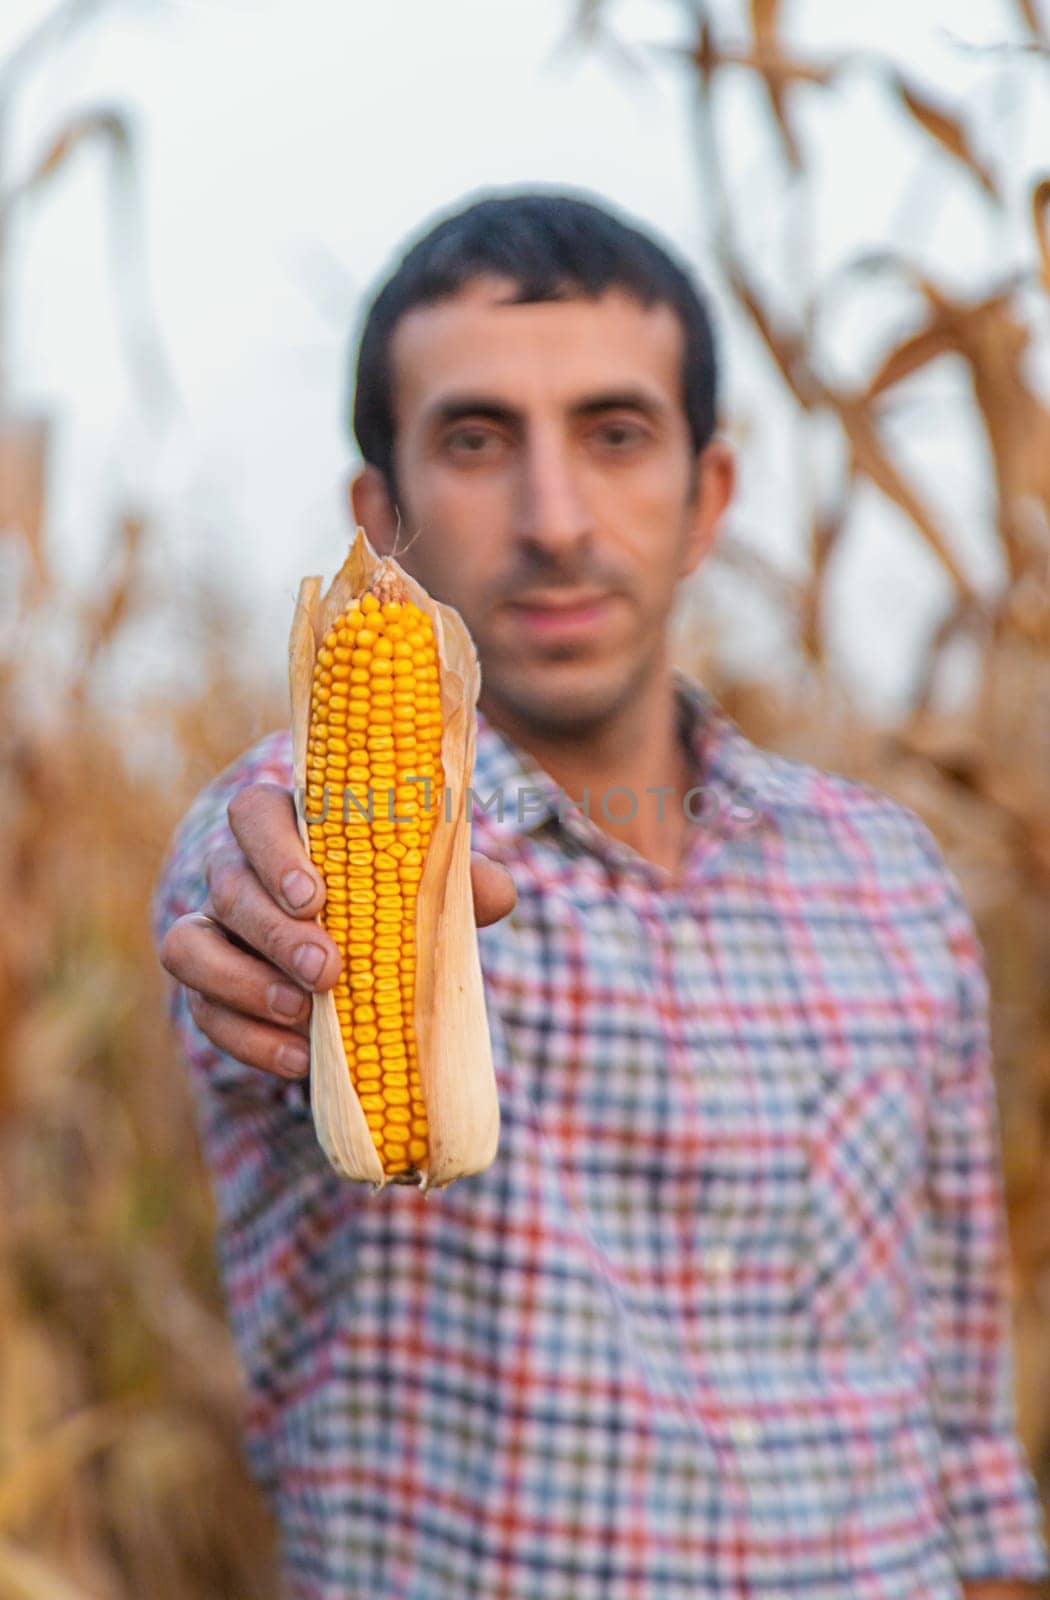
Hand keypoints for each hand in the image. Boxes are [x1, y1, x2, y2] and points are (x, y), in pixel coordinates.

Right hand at [158, 782, 516, 1080]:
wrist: (370, 960)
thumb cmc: (398, 899)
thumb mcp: (431, 886)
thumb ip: (462, 882)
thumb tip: (497, 893)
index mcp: (286, 825)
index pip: (255, 814)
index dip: (275, 851)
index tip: (317, 895)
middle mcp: (237, 871)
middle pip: (226, 884)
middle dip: (274, 931)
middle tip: (328, 969)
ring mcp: (215, 931)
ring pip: (189, 948)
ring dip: (243, 984)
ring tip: (303, 1013)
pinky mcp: (210, 990)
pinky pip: (203, 1012)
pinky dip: (247, 1041)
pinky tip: (299, 1058)